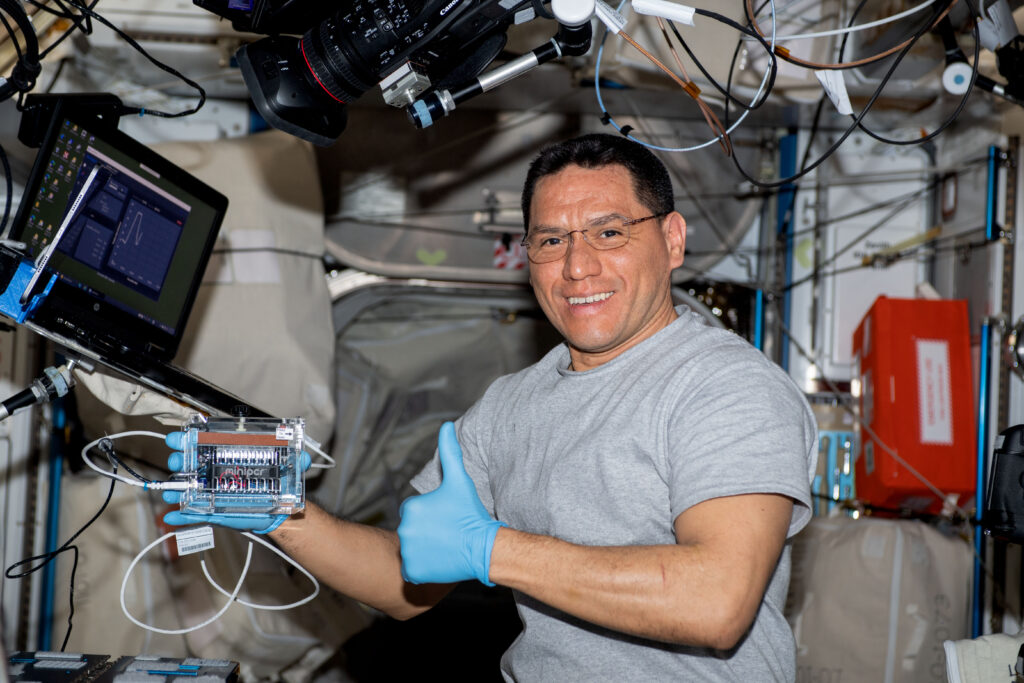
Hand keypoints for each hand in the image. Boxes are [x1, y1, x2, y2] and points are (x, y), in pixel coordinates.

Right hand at [162, 431, 310, 533]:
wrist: (277, 513)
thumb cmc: (276, 486)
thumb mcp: (287, 471)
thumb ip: (297, 462)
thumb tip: (307, 458)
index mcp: (229, 458)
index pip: (206, 443)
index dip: (191, 438)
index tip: (180, 435)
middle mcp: (215, 472)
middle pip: (190, 462)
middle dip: (179, 459)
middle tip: (176, 459)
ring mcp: (211, 492)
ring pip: (187, 488)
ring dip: (175, 487)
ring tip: (171, 490)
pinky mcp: (212, 511)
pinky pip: (192, 514)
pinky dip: (180, 516)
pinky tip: (171, 518)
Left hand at [397, 422, 504, 585]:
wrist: (483, 547)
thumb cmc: (471, 513)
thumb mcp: (459, 480)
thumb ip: (450, 452)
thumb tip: (445, 425)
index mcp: (410, 507)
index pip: (414, 512)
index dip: (431, 516)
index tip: (446, 519)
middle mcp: (403, 529)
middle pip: (412, 531)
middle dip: (426, 533)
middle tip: (447, 534)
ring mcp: (407, 553)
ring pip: (412, 550)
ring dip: (424, 550)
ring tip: (445, 548)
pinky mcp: (412, 572)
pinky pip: (412, 570)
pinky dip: (422, 568)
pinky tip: (439, 562)